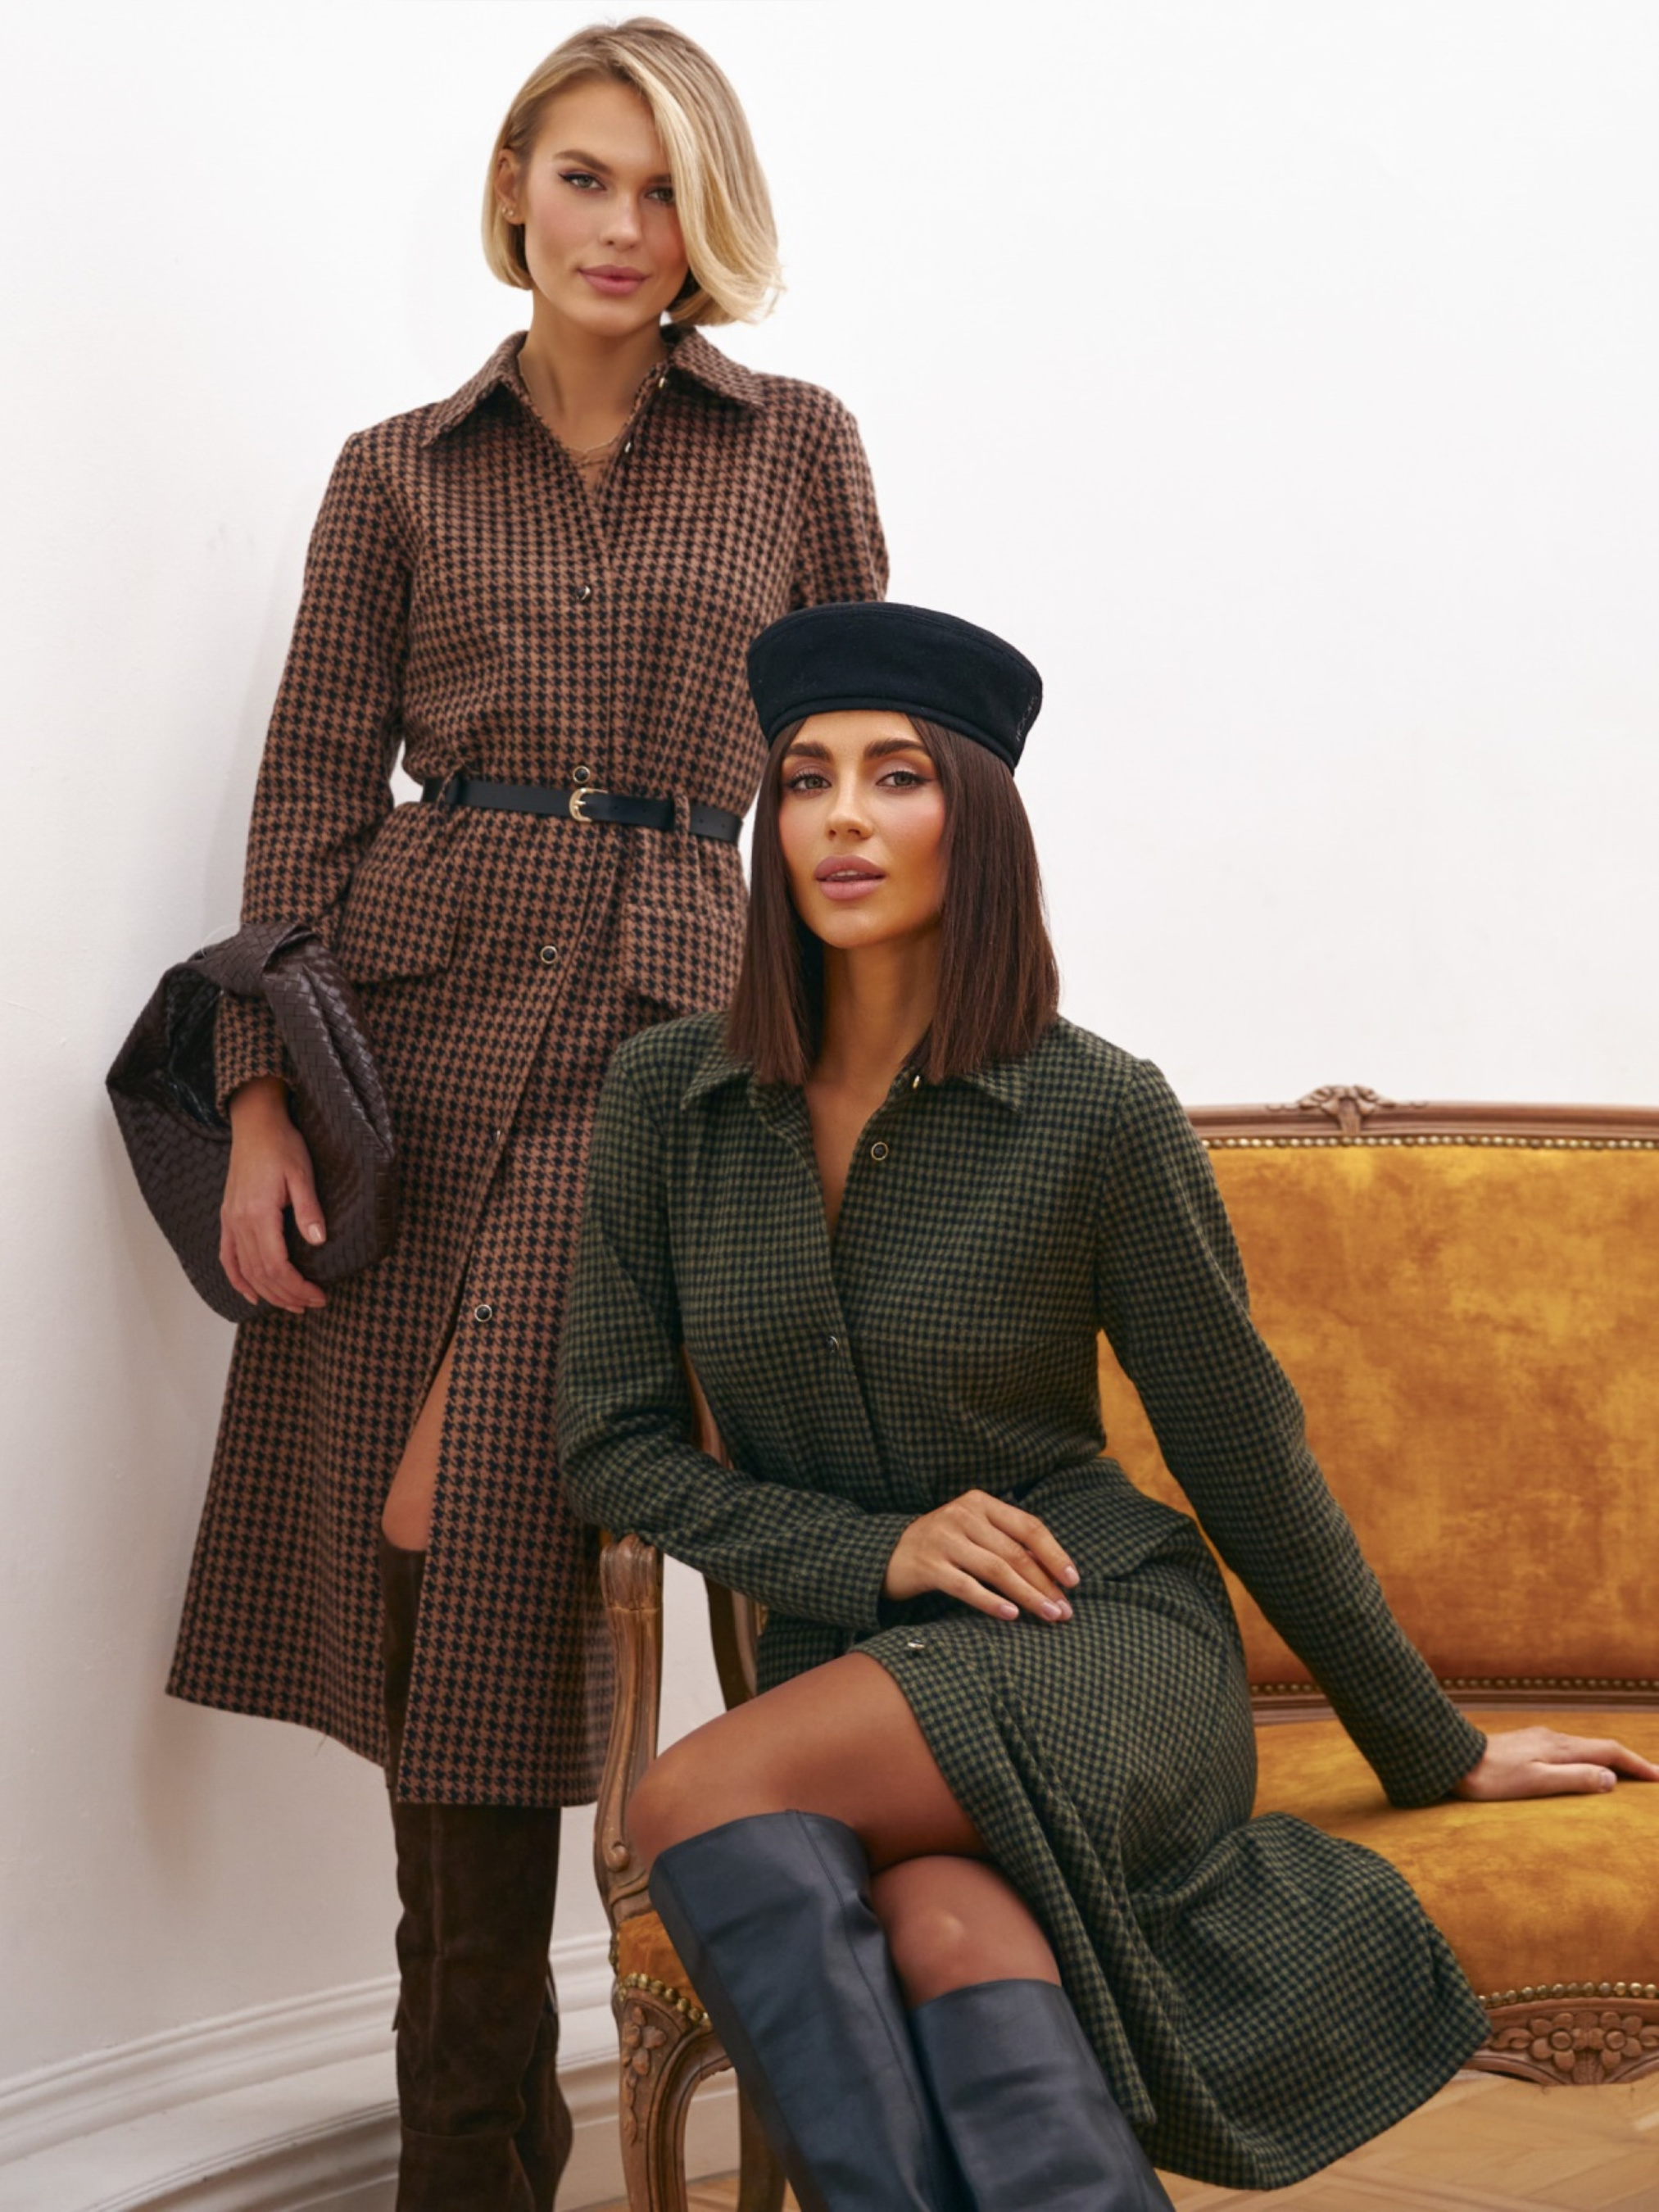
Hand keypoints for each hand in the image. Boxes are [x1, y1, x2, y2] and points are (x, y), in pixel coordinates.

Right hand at [220, 1076, 326, 1312]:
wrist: (256, 1125)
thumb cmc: (283, 1146)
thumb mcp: (303, 1174)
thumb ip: (309, 1209)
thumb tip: (319, 1241)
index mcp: (258, 1214)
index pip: (276, 1266)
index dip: (297, 1287)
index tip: (319, 1296)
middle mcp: (239, 1222)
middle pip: (260, 1274)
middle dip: (287, 1295)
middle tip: (312, 1304)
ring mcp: (230, 1221)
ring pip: (244, 1270)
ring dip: (267, 1292)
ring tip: (291, 1305)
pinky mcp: (228, 1217)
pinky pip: (227, 1257)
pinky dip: (238, 1279)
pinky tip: (251, 1294)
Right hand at [884, 1491, 1079, 1622]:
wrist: (886, 1554)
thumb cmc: (942, 1546)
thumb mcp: (973, 1533)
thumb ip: (1006, 1543)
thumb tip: (1051, 1571)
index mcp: (979, 1502)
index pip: (1028, 1526)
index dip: (1054, 1553)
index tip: (1073, 1580)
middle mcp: (963, 1515)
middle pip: (1015, 1552)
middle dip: (1045, 1583)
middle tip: (1065, 1610)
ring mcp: (944, 1539)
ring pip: (996, 1569)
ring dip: (1027, 1595)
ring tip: (1048, 1615)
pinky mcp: (928, 1565)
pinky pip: (966, 1586)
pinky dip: (991, 1601)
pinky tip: (1010, 1615)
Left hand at [1454, 1726, 1658, 1799]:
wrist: (1454, 1760)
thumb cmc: (1493, 1777)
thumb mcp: (1537, 1782)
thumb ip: (1574, 1779)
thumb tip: (1610, 1779)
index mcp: (1560, 1748)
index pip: (1609, 1752)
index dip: (1637, 1764)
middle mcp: (1553, 1738)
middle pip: (1600, 1747)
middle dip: (1628, 1760)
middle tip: (1651, 1776)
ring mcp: (1539, 1739)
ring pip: (1583, 1747)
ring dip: (1607, 1759)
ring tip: (1624, 1775)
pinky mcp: (1526, 1744)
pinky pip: (1567, 1750)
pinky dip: (1586, 1759)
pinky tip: (1581, 1768)